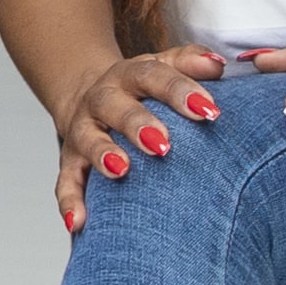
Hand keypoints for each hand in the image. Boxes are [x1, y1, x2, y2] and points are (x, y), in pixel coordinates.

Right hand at [45, 35, 227, 232]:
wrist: (87, 95)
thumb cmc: (140, 90)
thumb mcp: (162, 67)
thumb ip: (189, 62)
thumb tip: (219, 65)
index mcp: (130, 75)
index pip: (153, 76)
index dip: (179, 91)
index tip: (209, 110)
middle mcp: (102, 99)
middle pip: (114, 105)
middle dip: (137, 123)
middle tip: (163, 144)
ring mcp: (83, 130)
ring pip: (88, 139)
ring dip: (102, 153)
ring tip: (121, 170)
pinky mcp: (70, 161)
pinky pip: (66, 181)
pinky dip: (70, 201)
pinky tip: (77, 222)